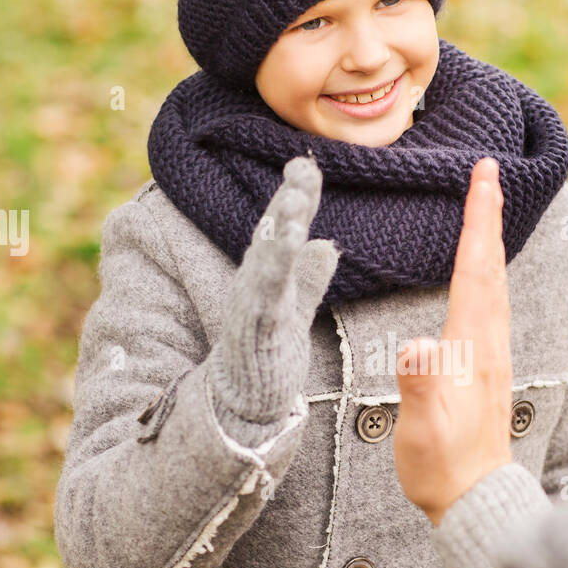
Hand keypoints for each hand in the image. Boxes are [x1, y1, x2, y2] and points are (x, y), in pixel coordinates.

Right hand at [207, 155, 339, 441]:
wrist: (242, 403)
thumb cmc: (265, 355)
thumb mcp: (294, 308)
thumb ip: (308, 278)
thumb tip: (325, 245)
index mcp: (269, 275)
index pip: (284, 229)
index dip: (295, 197)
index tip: (306, 164)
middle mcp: (258, 284)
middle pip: (273, 235)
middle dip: (287, 202)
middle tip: (302, 169)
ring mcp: (254, 306)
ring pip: (268, 262)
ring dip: (280, 231)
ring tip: (295, 203)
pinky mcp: (256, 330)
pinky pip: (267, 296)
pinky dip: (276, 272)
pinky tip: (290, 250)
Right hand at [393, 157, 512, 524]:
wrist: (475, 501)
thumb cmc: (443, 464)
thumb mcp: (422, 427)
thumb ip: (420, 384)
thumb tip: (418, 346)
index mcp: (473, 345)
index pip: (476, 268)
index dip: (478, 218)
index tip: (484, 173)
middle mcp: (490, 344)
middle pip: (492, 266)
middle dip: (490, 215)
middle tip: (489, 171)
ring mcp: (492, 356)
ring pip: (496, 284)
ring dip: (491, 242)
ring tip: (487, 209)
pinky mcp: (488, 370)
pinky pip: (492, 305)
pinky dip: (489, 275)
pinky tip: (484, 277)